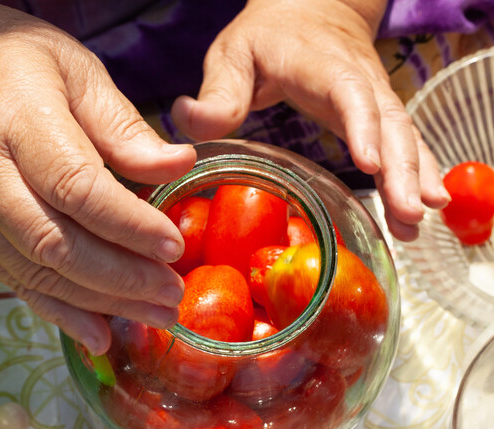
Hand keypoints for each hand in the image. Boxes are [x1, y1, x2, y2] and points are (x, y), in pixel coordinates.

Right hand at [0, 0, 197, 353]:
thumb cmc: (4, 57)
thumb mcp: (71, 67)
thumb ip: (121, 124)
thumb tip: (176, 167)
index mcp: (15, 121)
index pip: (75, 187)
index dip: (128, 224)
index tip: (173, 246)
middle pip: (54, 243)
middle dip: (120, 279)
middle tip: (172, 295)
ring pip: (35, 272)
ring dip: (99, 303)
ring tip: (154, 317)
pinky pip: (14, 281)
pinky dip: (59, 312)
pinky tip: (98, 334)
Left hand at [171, 0, 449, 240]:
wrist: (309, 8)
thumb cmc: (267, 36)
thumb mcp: (233, 55)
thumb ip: (217, 93)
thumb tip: (188, 120)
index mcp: (323, 67)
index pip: (349, 95)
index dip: (362, 128)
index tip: (370, 165)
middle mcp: (360, 82)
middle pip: (389, 124)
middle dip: (402, 170)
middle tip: (408, 213)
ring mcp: (375, 99)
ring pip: (404, 137)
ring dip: (416, 178)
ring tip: (418, 221)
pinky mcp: (379, 116)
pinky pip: (405, 144)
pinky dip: (418, 174)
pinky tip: (425, 209)